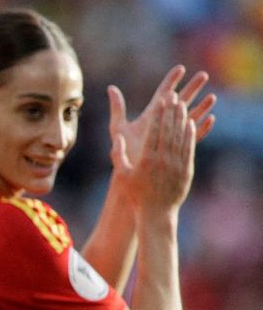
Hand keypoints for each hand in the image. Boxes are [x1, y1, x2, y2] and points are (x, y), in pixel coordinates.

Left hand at [107, 64, 214, 182]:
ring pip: (191, 116)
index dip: (172, 80)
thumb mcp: (119, 126)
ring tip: (212, 97)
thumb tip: (111, 88)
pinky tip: (211, 119)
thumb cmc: (124, 148)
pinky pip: (194, 135)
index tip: (180, 68)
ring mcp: (172, 133)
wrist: (131, 170)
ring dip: (202, 106)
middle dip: (192, 87)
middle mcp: (164, 122)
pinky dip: (202, 127)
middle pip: (181, 100)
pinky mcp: (178, 146)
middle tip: (204, 75)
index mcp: (152, 114)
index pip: (163, 93)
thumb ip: (117, 108)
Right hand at [122, 87, 196, 213]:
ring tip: (183, 105)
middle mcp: (163, 160)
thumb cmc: (136, 194)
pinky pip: (189, 148)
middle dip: (172, 112)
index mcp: (146, 159)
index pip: (154, 131)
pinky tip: (190, 123)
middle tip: (174, 96)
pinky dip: (190, 134)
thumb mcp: (121, 174)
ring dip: (182, 119)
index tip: (162, 100)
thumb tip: (118, 137)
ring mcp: (177, 164)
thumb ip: (118, 154)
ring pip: (181, 137)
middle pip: (169, 130)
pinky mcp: (186, 170)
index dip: (160, 113)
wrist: (156, 213)